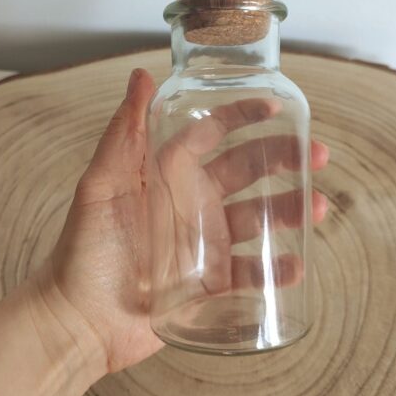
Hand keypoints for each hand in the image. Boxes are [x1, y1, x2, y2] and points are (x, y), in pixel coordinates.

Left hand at [32, 69, 328, 374]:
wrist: (77, 320)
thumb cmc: (83, 247)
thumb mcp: (100, 184)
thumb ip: (123, 132)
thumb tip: (141, 75)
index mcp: (170, 174)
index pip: (213, 134)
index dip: (243, 117)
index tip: (276, 108)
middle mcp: (194, 202)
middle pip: (247, 171)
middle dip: (283, 159)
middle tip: (316, 154)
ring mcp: (206, 242)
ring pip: (258, 219)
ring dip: (291, 211)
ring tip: (318, 208)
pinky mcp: (212, 283)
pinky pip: (251, 272)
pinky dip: (276, 269)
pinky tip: (295, 265)